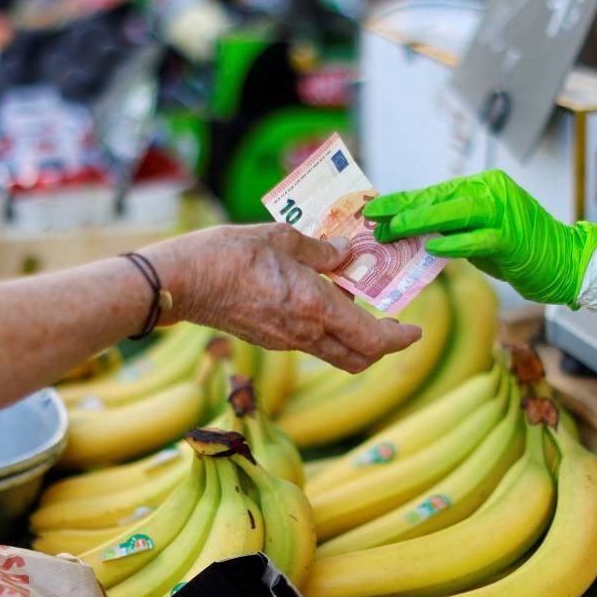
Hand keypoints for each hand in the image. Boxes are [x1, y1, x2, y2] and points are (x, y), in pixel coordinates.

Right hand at [141, 223, 421, 372]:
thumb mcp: (281, 238)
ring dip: (357, 337)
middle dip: (384, 345)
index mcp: (315, 307)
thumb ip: (321, 250)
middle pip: (360, 357)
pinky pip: (313, 343)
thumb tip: (347, 254)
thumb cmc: (227, 253)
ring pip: (337, 353)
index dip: (400, 338)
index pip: (373, 339)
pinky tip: (324, 300)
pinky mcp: (270, 340)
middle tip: (395, 323)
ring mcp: (286, 341)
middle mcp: (305, 333)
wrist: (181, 282)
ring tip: (358, 303)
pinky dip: (330, 330)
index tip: (416, 330)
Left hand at [362, 170, 596, 306]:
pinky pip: (478, 239)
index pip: (433, 192)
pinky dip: (455, 243)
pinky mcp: (513, 237)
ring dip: (422, 220)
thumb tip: (409, 235)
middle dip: (402, 207)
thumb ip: (451, 229)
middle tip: (371, 216)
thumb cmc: (520, 251)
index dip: (401, 200)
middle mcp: (491, 192)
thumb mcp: (480, 234)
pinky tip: (432, 248)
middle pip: (439, 197)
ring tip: (394, 228)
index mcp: (482, 187)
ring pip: (455, 212)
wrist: (568, 261)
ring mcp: (504, 212)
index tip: (372, 208)